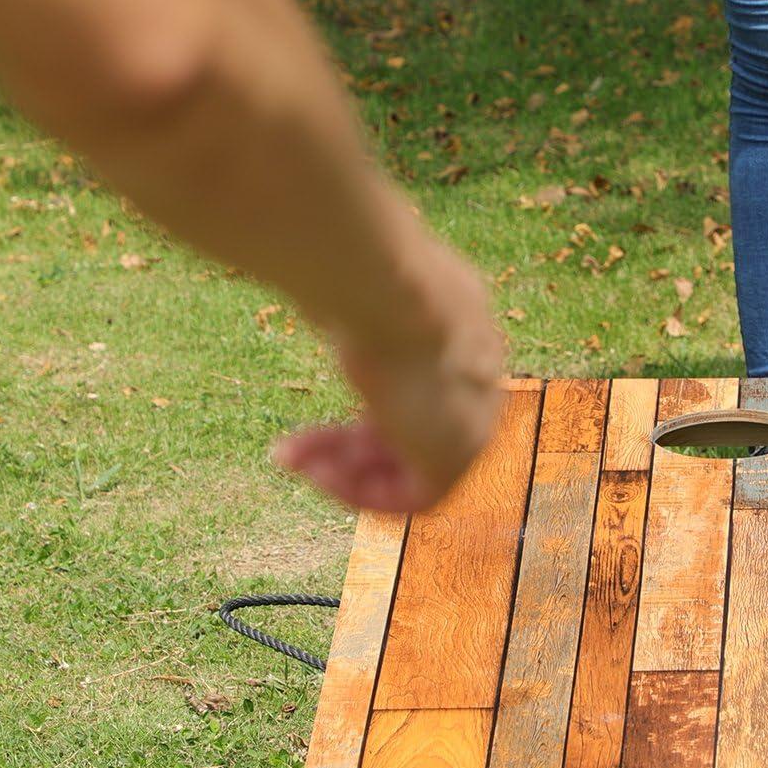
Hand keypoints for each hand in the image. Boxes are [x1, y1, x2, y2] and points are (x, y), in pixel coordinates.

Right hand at [273, 240, 504, 511]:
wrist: (390, 289)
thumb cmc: (364, 269)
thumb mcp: (360, 282)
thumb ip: (356, 302)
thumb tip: (320, 288)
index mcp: (465, 338)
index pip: (422, 390)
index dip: (364, 408)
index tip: (317, 409)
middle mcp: (476, 384)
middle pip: (414, 433)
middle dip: (348, 445)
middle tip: (293, 448)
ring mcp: (472, 423)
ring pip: (411, 468)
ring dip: (346, 472)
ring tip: (291, 461)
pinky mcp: (454, 459)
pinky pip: (412, 498)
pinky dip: (360, 492)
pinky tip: (316, 475)